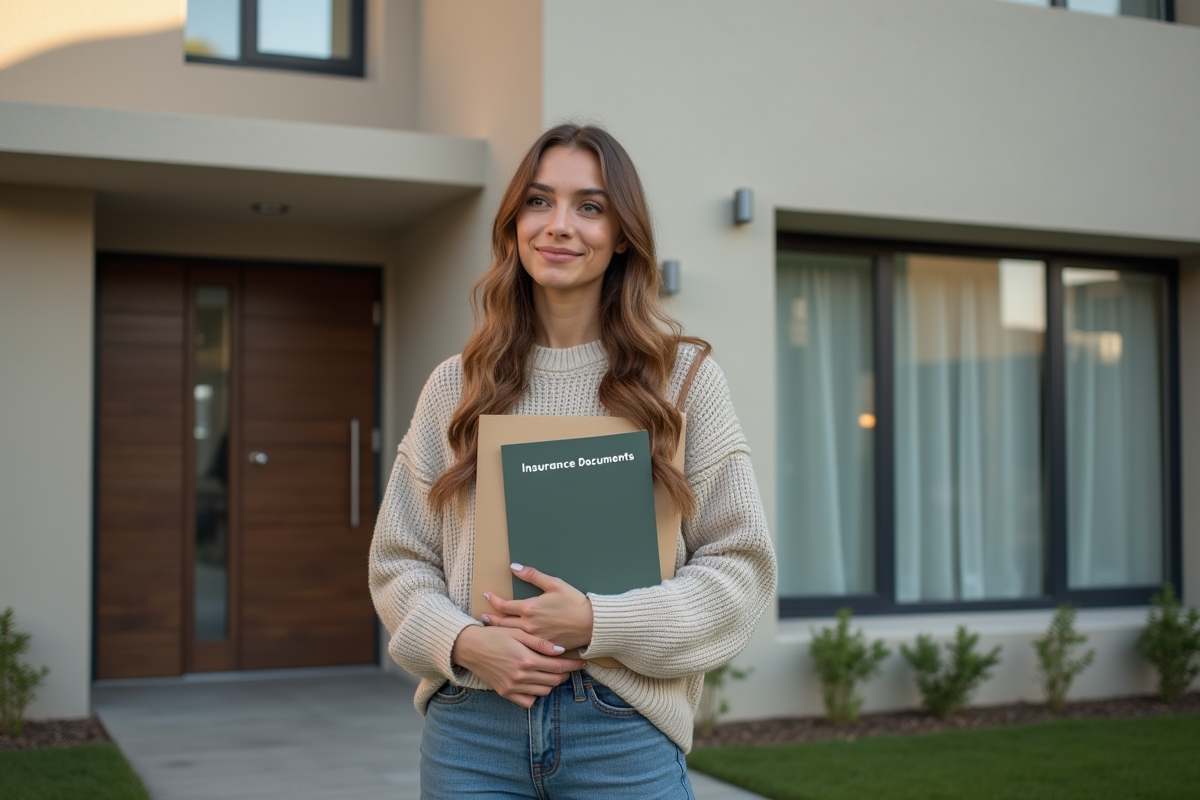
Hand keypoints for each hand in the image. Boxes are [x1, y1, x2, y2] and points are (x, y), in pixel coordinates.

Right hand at [450, 624, 586, 708]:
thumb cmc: (495, 635)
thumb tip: (561, 651)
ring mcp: (513, 687)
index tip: (583, 662)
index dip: (573, 665)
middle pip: (554, 680)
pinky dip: (536, 694)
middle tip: (568, 666)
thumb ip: (540, 643)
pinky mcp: (505, 693)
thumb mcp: (518, 633)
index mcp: (527, 659)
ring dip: (552, 683)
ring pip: (544, 691)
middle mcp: (521, 676)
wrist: (470, 647)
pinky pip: (528, 701)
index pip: (558, 666)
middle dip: (565, 673)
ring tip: (552, 672)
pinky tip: (535, 683)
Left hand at [481, 563, 594, 651]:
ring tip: (491, 628)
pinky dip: (514, 642)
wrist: (591, 624)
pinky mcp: (542, 648)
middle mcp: (529, 626)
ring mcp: (535, 639)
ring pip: (511, 636)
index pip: (504, 605)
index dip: (493, 600)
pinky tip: (511, 641)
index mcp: (530, 608)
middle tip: (482, 616)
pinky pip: (524, 646)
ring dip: (499, 631)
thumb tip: (514, 567)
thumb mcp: (554, 584)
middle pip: (502, 623)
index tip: (486, 595)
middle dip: (490, 619)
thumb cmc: (574, 602)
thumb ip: (532, 575)